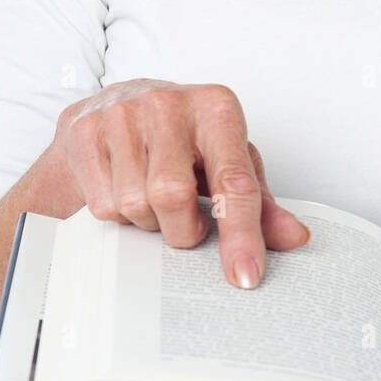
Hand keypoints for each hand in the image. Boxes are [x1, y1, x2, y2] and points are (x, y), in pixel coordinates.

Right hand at [52, 78, 308, 287]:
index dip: (241, 234)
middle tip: (186, 218)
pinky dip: (118, 214)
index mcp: (216, 107)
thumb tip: (294, 237)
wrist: (118, 104)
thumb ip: (260, 201)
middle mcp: (168, 104)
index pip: (233, 180)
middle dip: (182, 228)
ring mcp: (122, 114)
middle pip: (172, 197)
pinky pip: (102, 205)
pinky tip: (125, 186)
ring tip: (154, 196)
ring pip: (134, 204)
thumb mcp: (228, 158)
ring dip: (149, 221)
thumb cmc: (185, 136)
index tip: (244, 276)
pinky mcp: (85, 130)